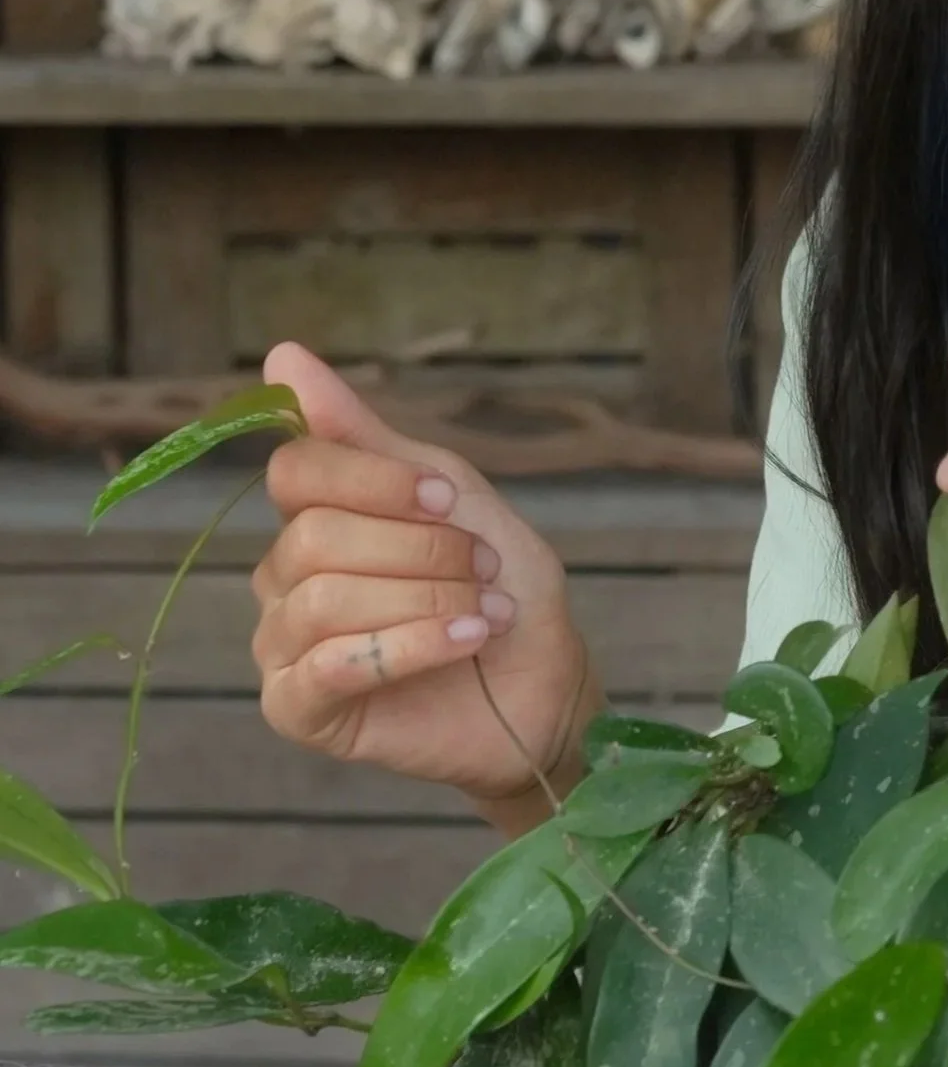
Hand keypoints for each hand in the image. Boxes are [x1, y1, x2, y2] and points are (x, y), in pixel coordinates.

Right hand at [249, 343, 598, 833]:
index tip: (448, 500)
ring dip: (425, 598)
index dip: (377, 481)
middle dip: (419, 549)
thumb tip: (284, 356)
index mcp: (314, 516)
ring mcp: (283, 646)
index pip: (297, 469)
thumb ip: (365, 435)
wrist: (544, 685)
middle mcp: (284, 577)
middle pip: (313, 534)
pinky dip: (411, 646)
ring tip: (484, 612)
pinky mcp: (299, 710)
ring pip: (320, 598)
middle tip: (483, 568)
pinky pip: (328, 667)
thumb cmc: (499, 585)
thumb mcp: (448, 494)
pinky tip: (465, 641)